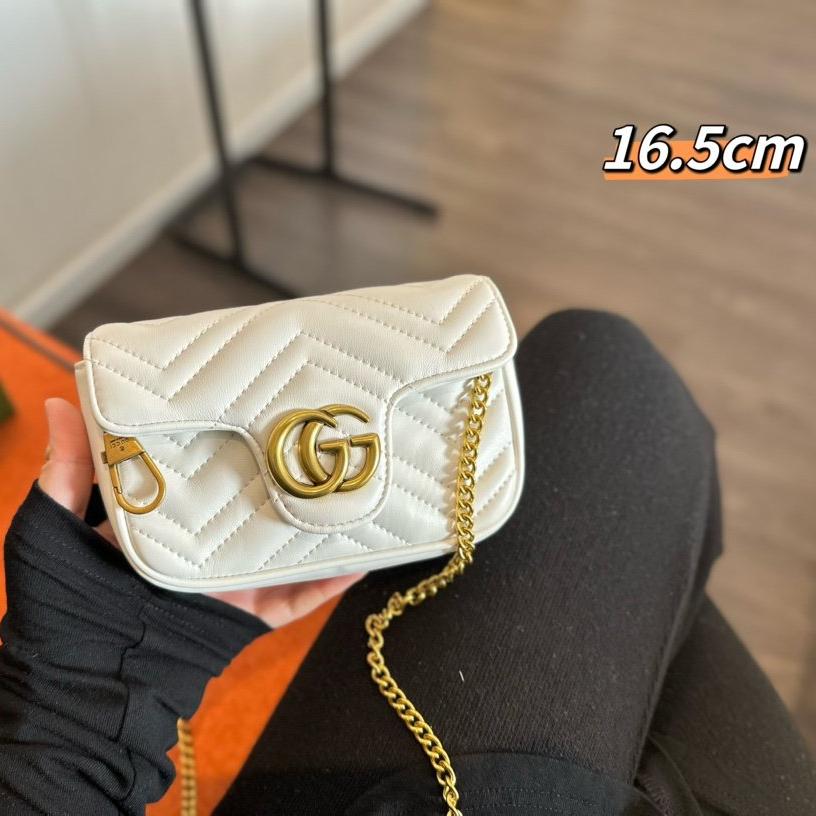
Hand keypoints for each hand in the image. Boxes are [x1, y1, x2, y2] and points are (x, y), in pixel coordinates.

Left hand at [39, 398, 362, 627]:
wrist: (91, 690)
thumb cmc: (63, 608)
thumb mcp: (50, 530)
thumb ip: (65, 471)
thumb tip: (58, 401)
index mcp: (166, 519)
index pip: (201, 468)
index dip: (225, 436)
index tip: (253, 398)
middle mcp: (204, 544)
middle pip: (254, 502)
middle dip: (285, 472)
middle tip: (320, 432)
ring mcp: (232, 581)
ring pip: (286, 544)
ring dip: (318, 521)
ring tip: (355, 483)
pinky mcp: (251, 614)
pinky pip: (301, 596)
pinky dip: (332, 580)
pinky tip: (362, 555)